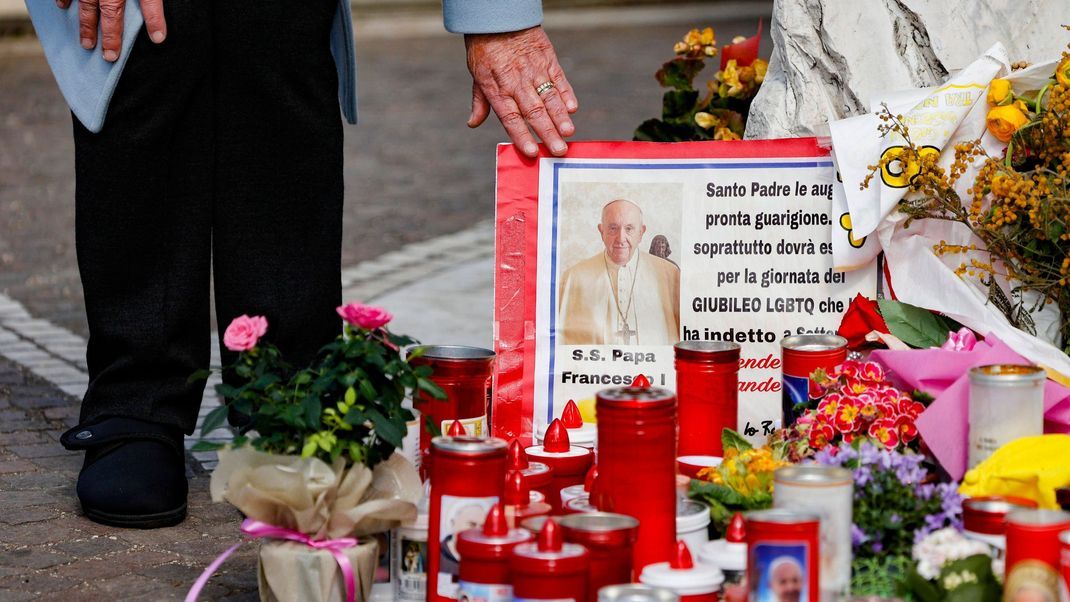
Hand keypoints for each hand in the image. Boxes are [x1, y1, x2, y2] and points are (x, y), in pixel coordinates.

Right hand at [56, 0, 166, 61]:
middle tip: (110, 57)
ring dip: (86, 25)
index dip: (155, 20)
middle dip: (111, 36)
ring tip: (86, 45)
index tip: (159, 40)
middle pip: (112, 10)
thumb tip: (159, 17)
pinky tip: (62, 6)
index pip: (149, 2)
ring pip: (87, 3)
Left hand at [465, 26, 577, 157]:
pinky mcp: (547, 59)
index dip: (520, 135)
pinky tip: (572, 108)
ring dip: (560, 116)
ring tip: (568, 132)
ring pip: (549, 96)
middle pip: (533, 111)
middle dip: (547, 132)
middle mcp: (516, 81)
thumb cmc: (485, 49)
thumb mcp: (477, 74)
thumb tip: (473, 123)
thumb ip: (480, 101)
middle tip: (558, 150)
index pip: (510, 117)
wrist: (499, 17)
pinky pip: (559, 78)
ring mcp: (534, 70)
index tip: (530, 152)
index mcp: (497, 88)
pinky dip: (566, 94)